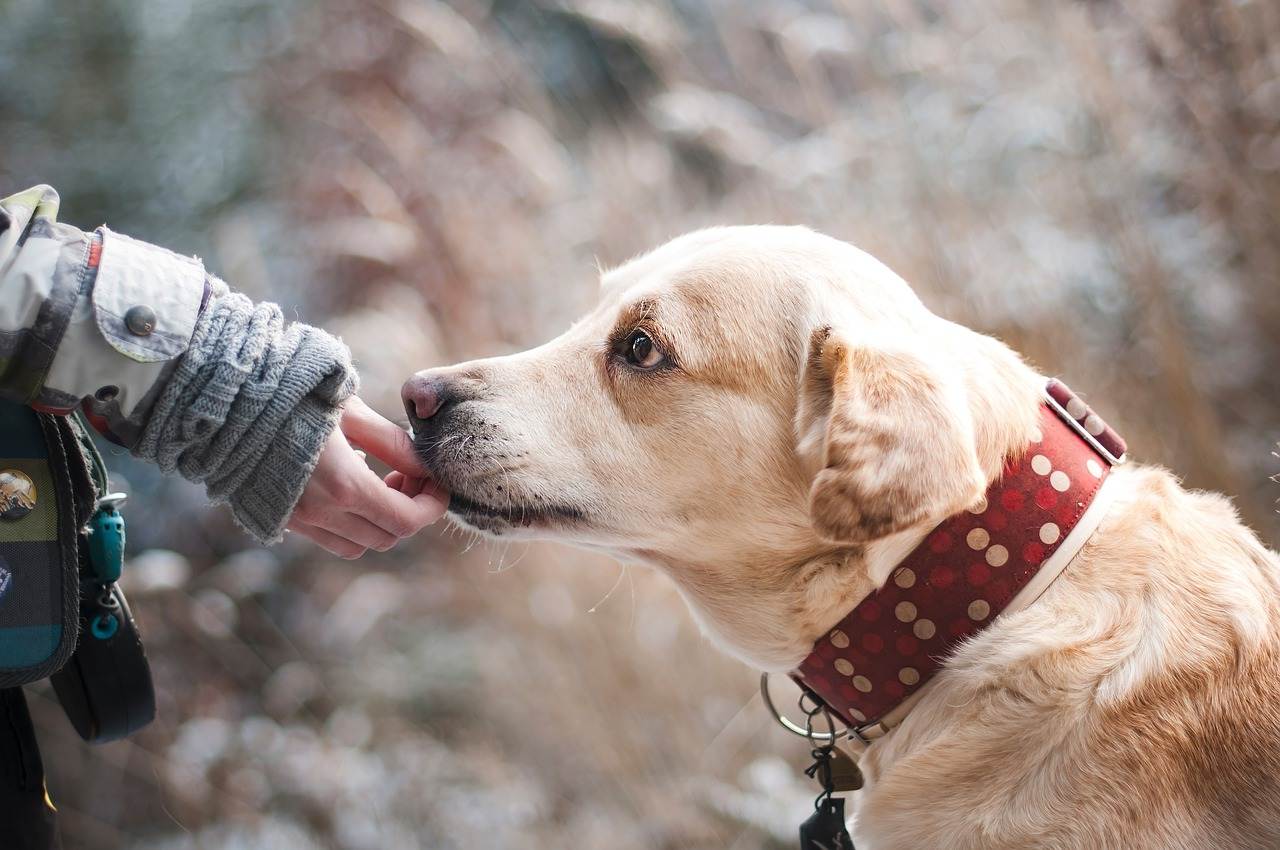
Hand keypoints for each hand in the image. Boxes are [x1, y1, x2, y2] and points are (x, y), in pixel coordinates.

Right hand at [286, 396, 447, 558]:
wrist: (225, 401)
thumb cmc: (292, 395)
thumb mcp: (350, 411)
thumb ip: (392, 443)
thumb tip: (425, 466)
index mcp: (344, 486)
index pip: (406, 521)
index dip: (431, 506)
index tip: (437, 484)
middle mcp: (321, 513)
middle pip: (387, 537)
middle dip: (409, 511)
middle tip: (407, 476)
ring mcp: (297, 520)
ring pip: (357, 545)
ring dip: (378, 522)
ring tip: (379, 481)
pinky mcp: (278, 518)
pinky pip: (327, 537)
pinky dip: (348, 523)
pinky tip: (345, 484)